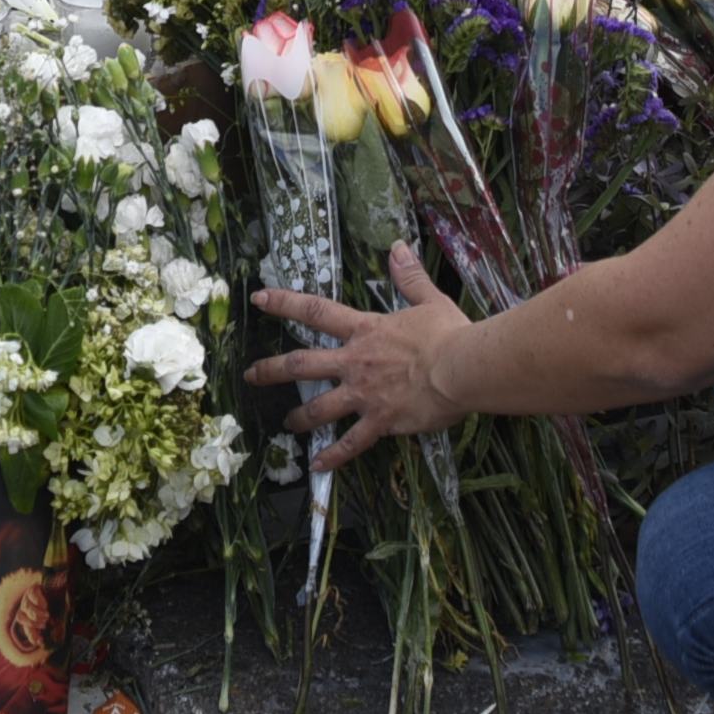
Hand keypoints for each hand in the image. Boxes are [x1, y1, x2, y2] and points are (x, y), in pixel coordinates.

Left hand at [247, 241, 470, 475]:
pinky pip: (351, 443)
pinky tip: (318, 467)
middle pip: (302, 364)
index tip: (259, 299)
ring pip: (319, 408)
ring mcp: (364, 394)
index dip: (284, 303)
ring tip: (286, 423)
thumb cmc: (449, 334)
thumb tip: (399, 247)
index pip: (316, 312)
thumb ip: (409, 277)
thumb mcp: (429, 299)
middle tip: (250, 376)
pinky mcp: (380, 421)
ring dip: (299, 417)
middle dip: (272, 370)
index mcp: (365, 330)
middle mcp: (355, 362)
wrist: (464, 368)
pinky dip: (334, 457)